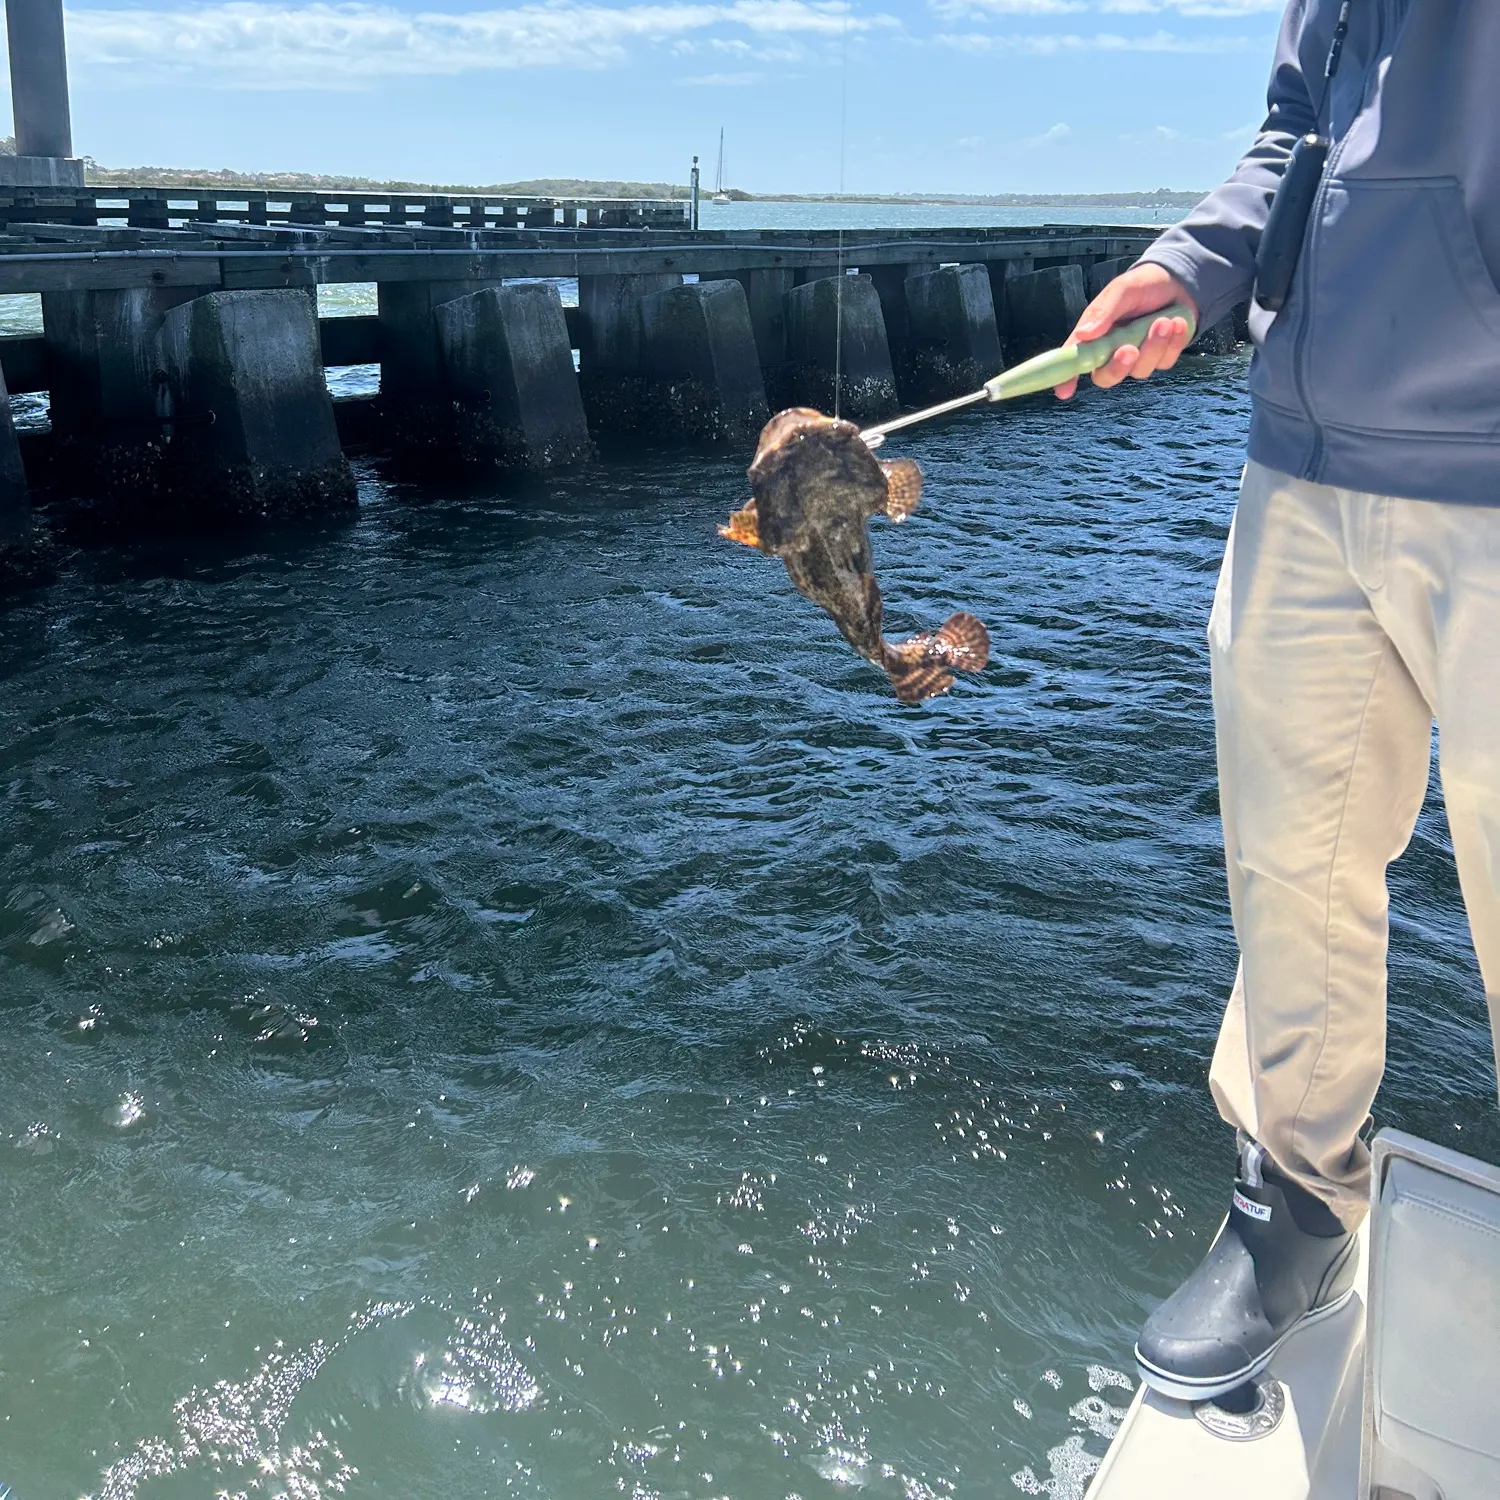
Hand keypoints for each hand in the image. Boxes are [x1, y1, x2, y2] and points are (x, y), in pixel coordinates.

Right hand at [1053, 263, 1197, 399]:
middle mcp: (1112, 352)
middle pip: (1106, 377)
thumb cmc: (1142, 285)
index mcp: (1095, 337)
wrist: (1179, 281)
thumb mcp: (1121, 290)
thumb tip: (1084, 334)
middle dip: (1118, 366)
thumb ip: (1103, 311)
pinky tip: (1178, 322)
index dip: (1066, 378)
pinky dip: (1174, 342)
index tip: (1064, 391)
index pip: (1076, 360)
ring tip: (1166, 319)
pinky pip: (1165, 361)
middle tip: (1130, 349)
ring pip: (1140, 370)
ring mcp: (1138, 359)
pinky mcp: (1161, 358)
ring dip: (1154, 345)